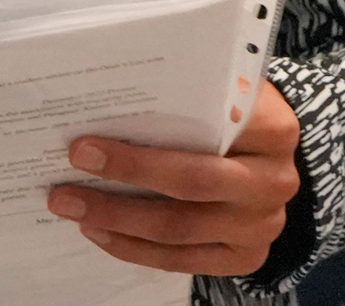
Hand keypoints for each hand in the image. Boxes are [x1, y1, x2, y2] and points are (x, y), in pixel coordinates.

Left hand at [46, 79, 301, 277]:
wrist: (265, 153)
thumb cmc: (229, 109)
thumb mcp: (220, 84)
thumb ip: (183, 90)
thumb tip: (106, 95)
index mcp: (271, 129)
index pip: (203, 137)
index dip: (142, 148)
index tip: (84, 142)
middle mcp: (274, 181)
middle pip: (190, 185)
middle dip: (122, 177)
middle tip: (71, 166)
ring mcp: (262, 225)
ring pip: (180, 231)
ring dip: (117, 220)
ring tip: (70, 205)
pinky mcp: (245, 256)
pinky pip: (182, 261)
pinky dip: (135, 249)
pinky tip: (99, 232)